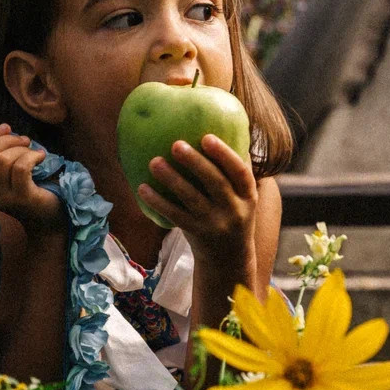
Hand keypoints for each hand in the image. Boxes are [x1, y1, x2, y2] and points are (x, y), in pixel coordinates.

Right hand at [0, 124, 63, 234]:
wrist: (48, 219)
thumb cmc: (30, 190)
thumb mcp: (8, 174)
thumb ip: (0, 156)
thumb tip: (5, 129)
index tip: (7, 128)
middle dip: (7, 140)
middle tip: (25, 141)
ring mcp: (3, 197)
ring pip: (3, 160)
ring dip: (21, 149)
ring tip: (33, 150)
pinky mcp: (22, 198)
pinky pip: (21, 167)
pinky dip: (32, 156)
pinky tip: (41, 157)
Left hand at [138, 133, 257, 266]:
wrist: (229, 260)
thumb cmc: (231, 216)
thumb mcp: (243, 197)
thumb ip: (236, 171)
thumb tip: (227, 129)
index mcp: (248, 195)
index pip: (240, 172)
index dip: (224, 154)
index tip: (207, 137)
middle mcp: (234, 210)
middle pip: (215, 183)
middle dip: (195, 162)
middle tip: (176, 144)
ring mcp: (214, 224)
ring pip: (191, 199)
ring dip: (171, 179)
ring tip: (154, 162)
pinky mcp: (196, 234)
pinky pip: (174, 215)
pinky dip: (158, 202)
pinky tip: (142, 188)